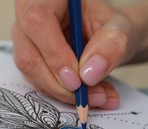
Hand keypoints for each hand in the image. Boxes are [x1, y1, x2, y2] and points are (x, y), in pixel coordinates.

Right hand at [12, 0, 138, 108]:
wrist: (109, 38)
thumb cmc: (112, 28)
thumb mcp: (122, 31)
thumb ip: (111, 46)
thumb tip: (89, 74)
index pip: (38, 21)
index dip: (54, 54)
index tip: (77, 81)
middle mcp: (29, 11)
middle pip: (28, 53)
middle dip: (60, 84)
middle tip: (90, 97)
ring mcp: (25, 37)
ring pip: (31, 72)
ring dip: (64, 93)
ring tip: (99, 96)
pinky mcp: (29, 57)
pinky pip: (38, 82)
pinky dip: (64, 94)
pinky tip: (89, 95)